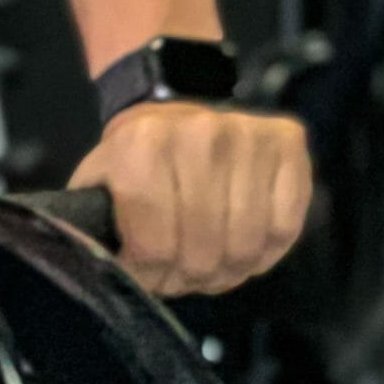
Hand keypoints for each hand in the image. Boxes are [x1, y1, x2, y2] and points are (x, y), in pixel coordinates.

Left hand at [68, 101, 311, 295]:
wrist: (172, 107)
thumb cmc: (134, 160)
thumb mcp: (98, 188)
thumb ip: (94, 231)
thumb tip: (105, 277)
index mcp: (144, 144)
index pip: (155, 249)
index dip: (150, 274)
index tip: (145, 267)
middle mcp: (201, 133)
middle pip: (204, 254)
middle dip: (189, 275)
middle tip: (180, 267)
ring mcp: (250, 134)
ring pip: (246, 247)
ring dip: (227, 269)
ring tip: (209, 257)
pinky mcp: (288, 142)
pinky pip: (286, 228)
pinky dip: (265, 250)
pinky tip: (241, 238)